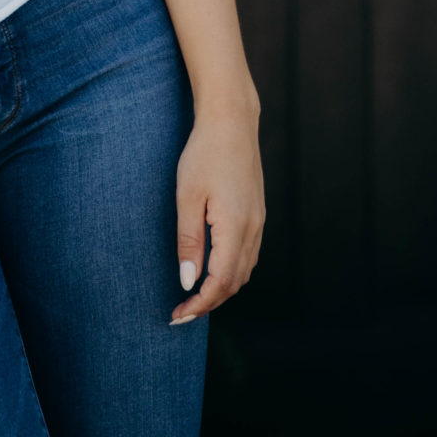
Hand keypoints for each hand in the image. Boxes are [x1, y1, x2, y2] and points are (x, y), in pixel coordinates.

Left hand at [170, 106, 264, 323]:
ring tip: (194, 295)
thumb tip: (189, 282)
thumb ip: (189, 241)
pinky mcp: (257, 213)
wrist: (232, 121)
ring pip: (244, 271)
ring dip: (221, 289)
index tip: (178, 316)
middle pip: (235, 283)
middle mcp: (253, 229)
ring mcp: (258, 222)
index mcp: (236, 228)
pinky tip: (212, 268)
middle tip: (181, 312)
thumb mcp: (188, 196)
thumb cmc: (205, 154)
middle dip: (209, 302)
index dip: (200, 305)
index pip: (220, 283)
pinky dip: (231, 271)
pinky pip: (248, 254)